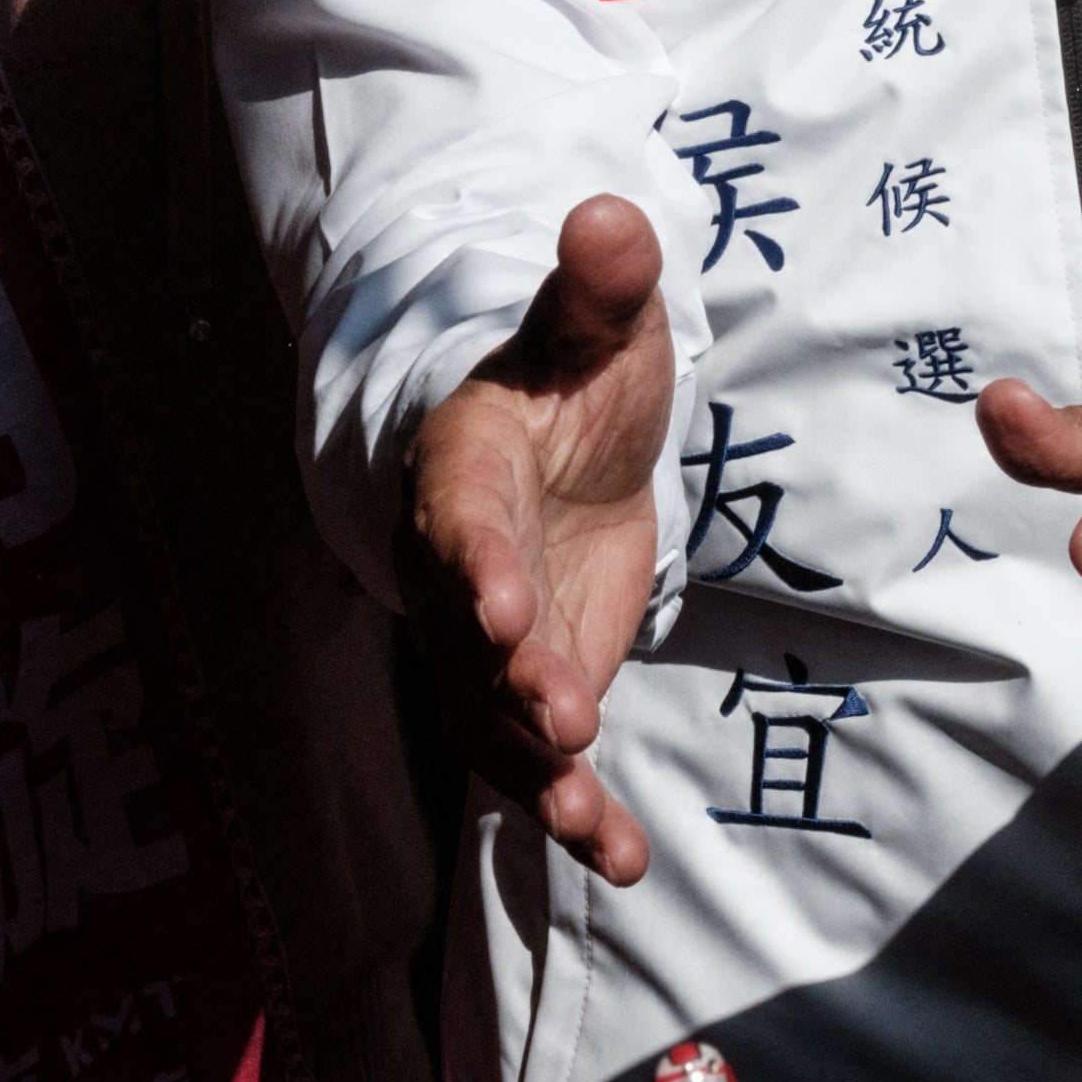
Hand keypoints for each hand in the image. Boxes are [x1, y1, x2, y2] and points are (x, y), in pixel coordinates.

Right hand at [401, 195, 678, 887]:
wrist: (556, 447)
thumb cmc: (572, 379)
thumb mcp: (598, 327)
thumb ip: (601, 287)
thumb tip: (611, 217)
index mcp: (462, 475)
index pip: (460, 522)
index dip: (478, 564)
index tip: (506, 602)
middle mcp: (459, 572)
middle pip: (470, 641)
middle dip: (512, 684)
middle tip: (559, 717)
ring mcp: (490, 646)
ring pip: (497, 722)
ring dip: (539, 774)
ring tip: (585, 824)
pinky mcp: (533, 694)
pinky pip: (542, 763)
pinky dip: (578, 817)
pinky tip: (621, 864)